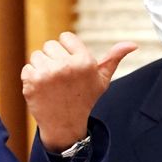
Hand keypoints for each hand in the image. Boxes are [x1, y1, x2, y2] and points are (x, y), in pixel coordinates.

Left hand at [21, 32, 136, 152]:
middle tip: (61, 78)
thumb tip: (133, 44)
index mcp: (84, 61)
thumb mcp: (102, 79)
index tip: (71, 66)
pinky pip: (27, 67)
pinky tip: (42, 90)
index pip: (65, 37)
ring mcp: (47, 73)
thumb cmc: (84, 98)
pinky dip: (32, 78)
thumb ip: (114, 58)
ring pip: (37, 55)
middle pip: (49, 45)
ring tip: (52, 84)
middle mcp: (66, 65)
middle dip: (54, 58)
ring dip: (42, 67)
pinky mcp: (32, 81)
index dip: (67, 50)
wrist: (65, 124)